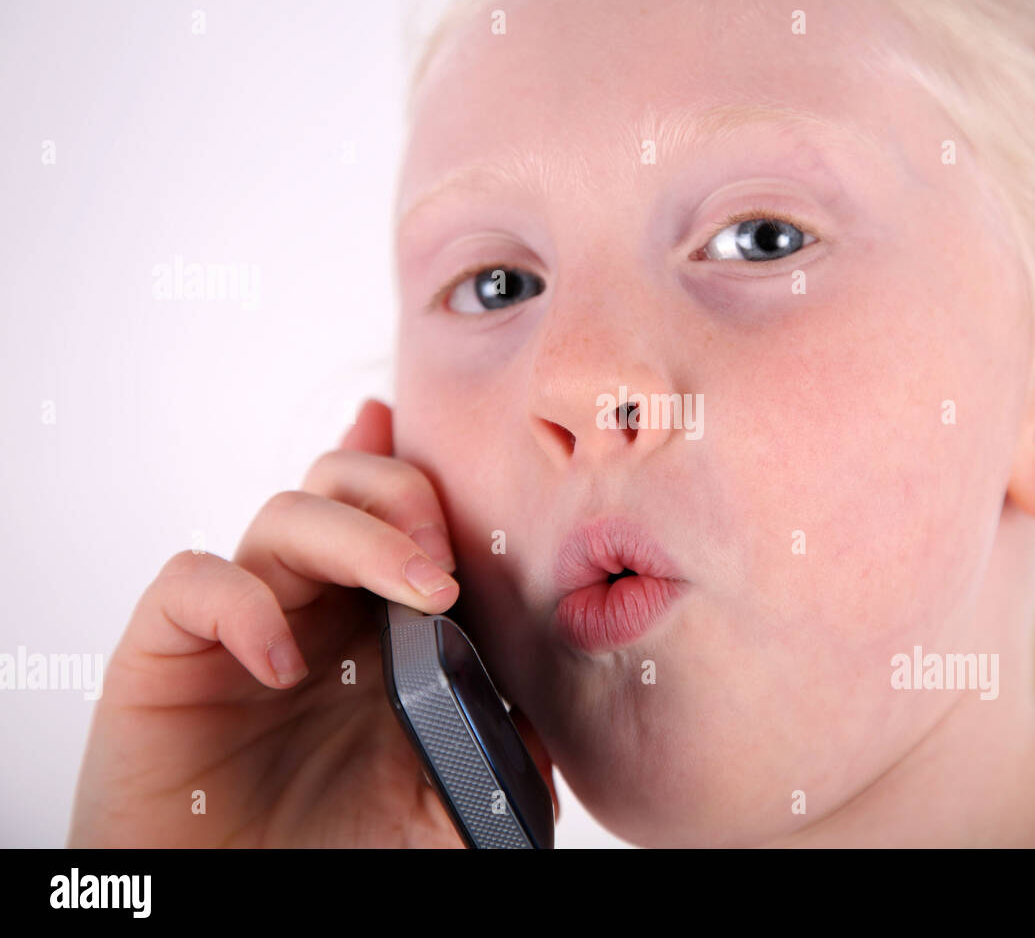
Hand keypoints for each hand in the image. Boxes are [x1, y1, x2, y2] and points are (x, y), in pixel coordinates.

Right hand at [68, 399, 556, 846]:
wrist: (244, 906)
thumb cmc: (335, 851)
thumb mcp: (442, 804)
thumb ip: (496, 748)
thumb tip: (549, 713)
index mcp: (372, 620)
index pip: (391, 509)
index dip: (417, 470)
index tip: (464, 460)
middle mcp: (309, 605)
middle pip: (343, 485)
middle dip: (403, 497)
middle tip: (449, 564)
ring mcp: (240, 624)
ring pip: (285, 516)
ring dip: (358, 539)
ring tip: (420, 597)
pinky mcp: (166, 655)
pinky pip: (191, 582)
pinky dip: (242, 606)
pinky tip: (283, 668)